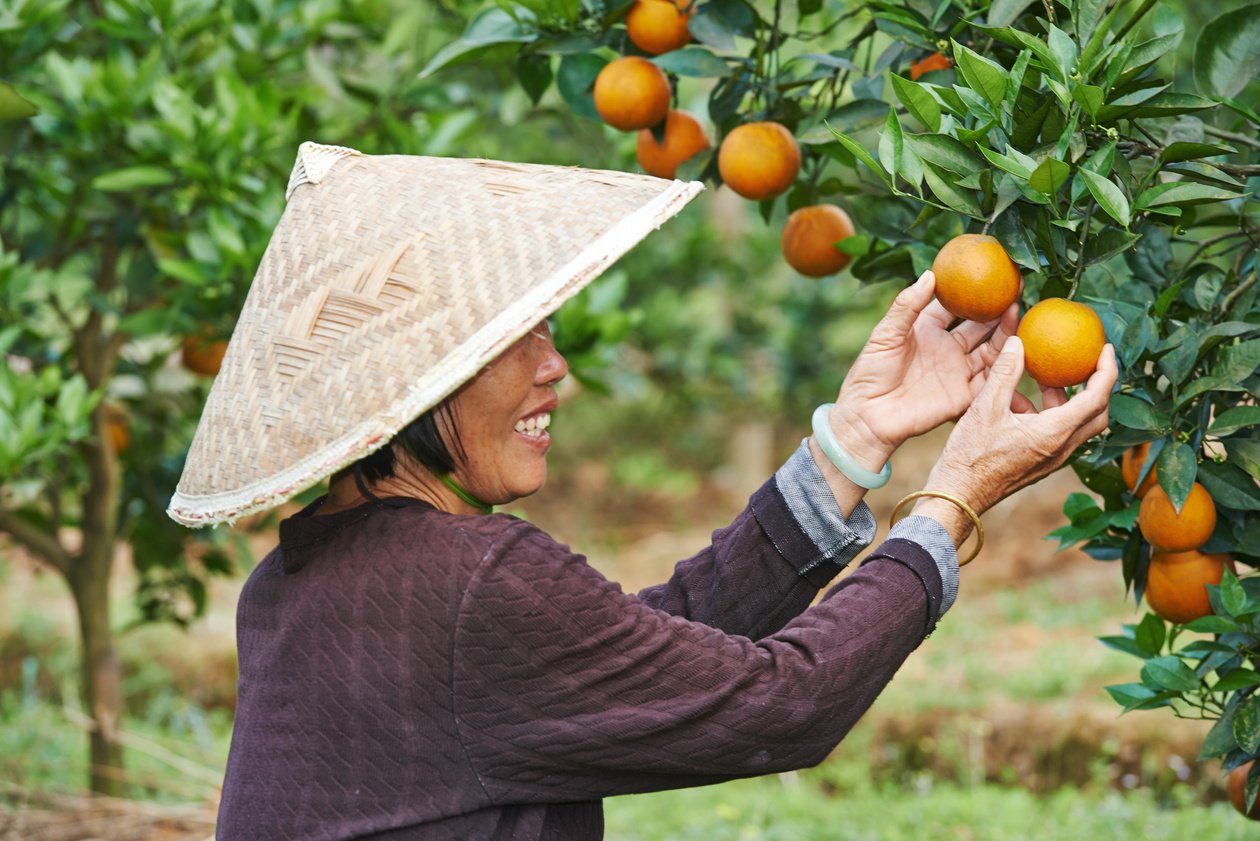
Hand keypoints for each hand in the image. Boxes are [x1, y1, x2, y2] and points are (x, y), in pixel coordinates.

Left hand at [830, 270, 1025, 463]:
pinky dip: (1008, 367)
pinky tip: (1020, 349)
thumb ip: (908, 305)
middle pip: (979, 326)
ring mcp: (958, 372)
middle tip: (1016, 289)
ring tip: (1018, 312)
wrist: (869, 416)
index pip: (955, 307)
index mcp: (927, 330)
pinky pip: (992, 380)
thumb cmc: (870, 373)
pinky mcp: (965, 396)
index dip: (972, 293)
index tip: (990, 275)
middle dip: (997, 310)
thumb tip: (930, 274)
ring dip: (1006, 333)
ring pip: (991, 350)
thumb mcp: (885, 334)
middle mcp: (947, 348)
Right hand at [916, 336, 1116, 533]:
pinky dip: (1050, 413)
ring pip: (1077, 425)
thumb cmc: (970, 456)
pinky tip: (1020, 401)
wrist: (959, 495)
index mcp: (1054, 433)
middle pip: (1097, 414)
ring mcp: (1052, 458)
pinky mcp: (1040, 463)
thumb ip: (1005, 373)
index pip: (1096, 397)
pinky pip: (1057, 434)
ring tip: (1048, 377)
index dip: (1107, 370)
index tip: (1105, 348)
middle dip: (1098, 386)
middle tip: (1087, 363)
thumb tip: (1018, 342)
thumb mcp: (985, 408)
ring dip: (1070, 399)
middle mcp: (1061, 448)